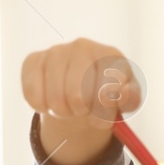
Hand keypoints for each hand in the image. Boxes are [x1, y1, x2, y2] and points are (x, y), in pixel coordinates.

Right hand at [21, 37, 142, 164]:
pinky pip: (33, 95)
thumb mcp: (125, 101)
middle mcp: (83, 47)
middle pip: (78, 97)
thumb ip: (130, 99)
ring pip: (55, 100)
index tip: (105, 117)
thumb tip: (120, 92)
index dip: (104, 113)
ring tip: (71, 107)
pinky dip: (42, 108)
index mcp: (110, 55)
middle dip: (82, 114)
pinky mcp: (33, 60)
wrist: (80, 91)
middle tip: (85, 112)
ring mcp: (56, 51)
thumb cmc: (106, 96)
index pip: (107, 90)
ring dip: (64, 113)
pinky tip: (51, 102)